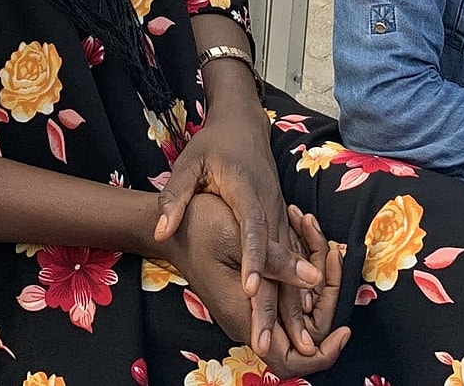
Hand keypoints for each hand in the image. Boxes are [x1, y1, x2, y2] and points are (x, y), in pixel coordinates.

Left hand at [155, 108, 320, 357]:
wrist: (244, 125)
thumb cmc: (213, 145)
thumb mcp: (189, 163)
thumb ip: (175, 195)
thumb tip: (161, 229)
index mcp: (246, 191)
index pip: (252, 230)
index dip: (254, 260)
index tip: (250, 290)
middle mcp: (270, 206)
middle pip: (277, 256)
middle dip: (275, 299)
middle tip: (271, 337)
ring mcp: (281, 213)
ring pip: (291, 261)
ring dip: (293, 300)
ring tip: (297, 338)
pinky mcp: (284, 219)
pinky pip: (294, 256)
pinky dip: (299, 285)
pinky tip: (302, 314)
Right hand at [159, 193, 349, 376]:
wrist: (171, 222)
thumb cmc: (200, 226)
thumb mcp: (240, 235)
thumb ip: (277, 261)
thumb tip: (315, 277)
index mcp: (244, 315)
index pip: (290, 360)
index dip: (321, 353)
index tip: (346, 330)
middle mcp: (247, 319)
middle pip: (300, 340)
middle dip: (327, 304)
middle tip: (335, 259)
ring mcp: (247, 308)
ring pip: (295, 315)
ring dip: (318, 284)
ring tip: (323, 242)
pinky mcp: (249, 295)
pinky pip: (284, 299)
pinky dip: (303, 275)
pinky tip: (308, 241)